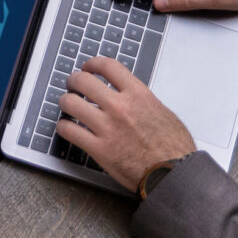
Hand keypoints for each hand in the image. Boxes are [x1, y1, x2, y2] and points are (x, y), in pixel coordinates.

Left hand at [55, 57, 197, 191]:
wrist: (174, 174)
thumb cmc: (173, 147)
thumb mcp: (162, 112)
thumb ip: (142, 100)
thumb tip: (130, 95)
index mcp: (138, 94)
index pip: (107, 66)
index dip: (92, 63)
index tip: (87, 67)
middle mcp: (120, 107)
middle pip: (83, 80)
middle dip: (73, 81)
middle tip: (72, 85)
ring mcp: (107, 127)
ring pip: (70, 103)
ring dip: (65, 102)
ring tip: (67, 105)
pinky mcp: (98, 149)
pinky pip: (69, 131)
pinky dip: (63, 127)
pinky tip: (66, 128)